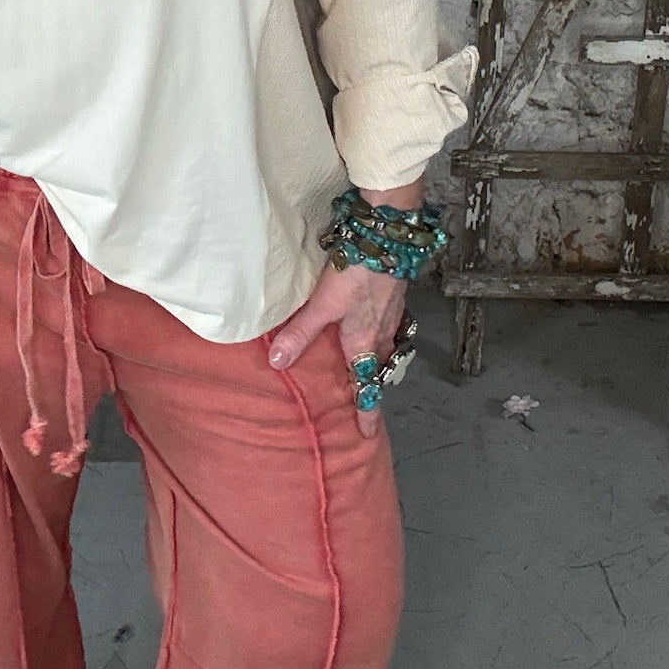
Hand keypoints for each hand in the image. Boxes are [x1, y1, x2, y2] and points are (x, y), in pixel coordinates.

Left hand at [265, 181, 420, 438]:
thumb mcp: (323, 305)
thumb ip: (301, 333)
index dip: (365, 409)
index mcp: (364, 340)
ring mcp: (391, 311)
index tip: (366, 432)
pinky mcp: (392, 293)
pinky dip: (378, 331)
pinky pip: (386, 323)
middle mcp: (381, 330)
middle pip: (377, 365)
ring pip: (383, 343)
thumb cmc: (356, 273)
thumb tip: (276, 364)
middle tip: (364, 396)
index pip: (366, 384)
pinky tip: (370, 321)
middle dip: (371, 382)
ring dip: (376, 356)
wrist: (388, 236)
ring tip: (365, 362)